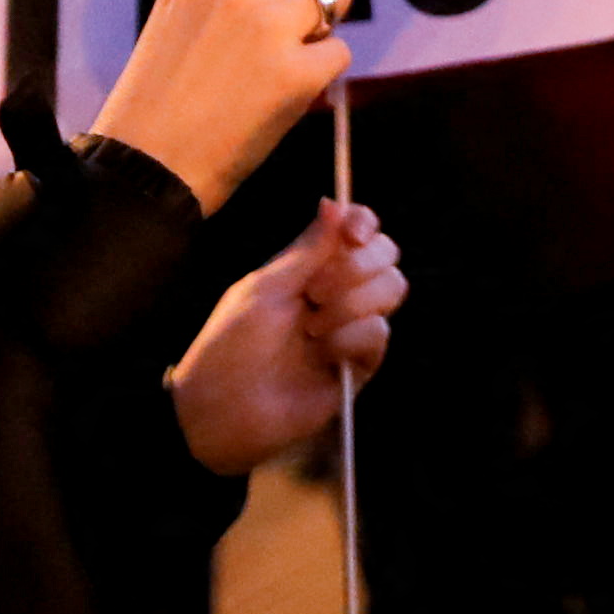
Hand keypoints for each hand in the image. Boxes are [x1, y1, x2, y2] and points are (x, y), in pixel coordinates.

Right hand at [91, 0, 353, 210]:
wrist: (146, 168)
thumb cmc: (162, 96)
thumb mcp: (177, 12)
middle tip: (299, 20)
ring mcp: (269, 28)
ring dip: (323, 28)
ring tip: (285, 58)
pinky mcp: (297, 74)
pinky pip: (339, 52)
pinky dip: (321, 74)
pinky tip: (284, 94)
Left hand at [165, 196, 410, 472]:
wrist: (223, 411)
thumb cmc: (230, 345)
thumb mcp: (264, 289)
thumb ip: (306, 249)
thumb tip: (335, 202)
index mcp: (309, 268)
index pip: (356, 231)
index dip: (364, 223)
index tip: (353, 233)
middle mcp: (337, 293)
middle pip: (385, 256)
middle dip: (357, 266)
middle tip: (316, 292)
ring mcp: (351, 328)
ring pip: (390, 290)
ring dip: (351, 303)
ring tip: (313, 330)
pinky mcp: (361, 365)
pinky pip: (379, 334)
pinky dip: (350, 339)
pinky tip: (323, 354)